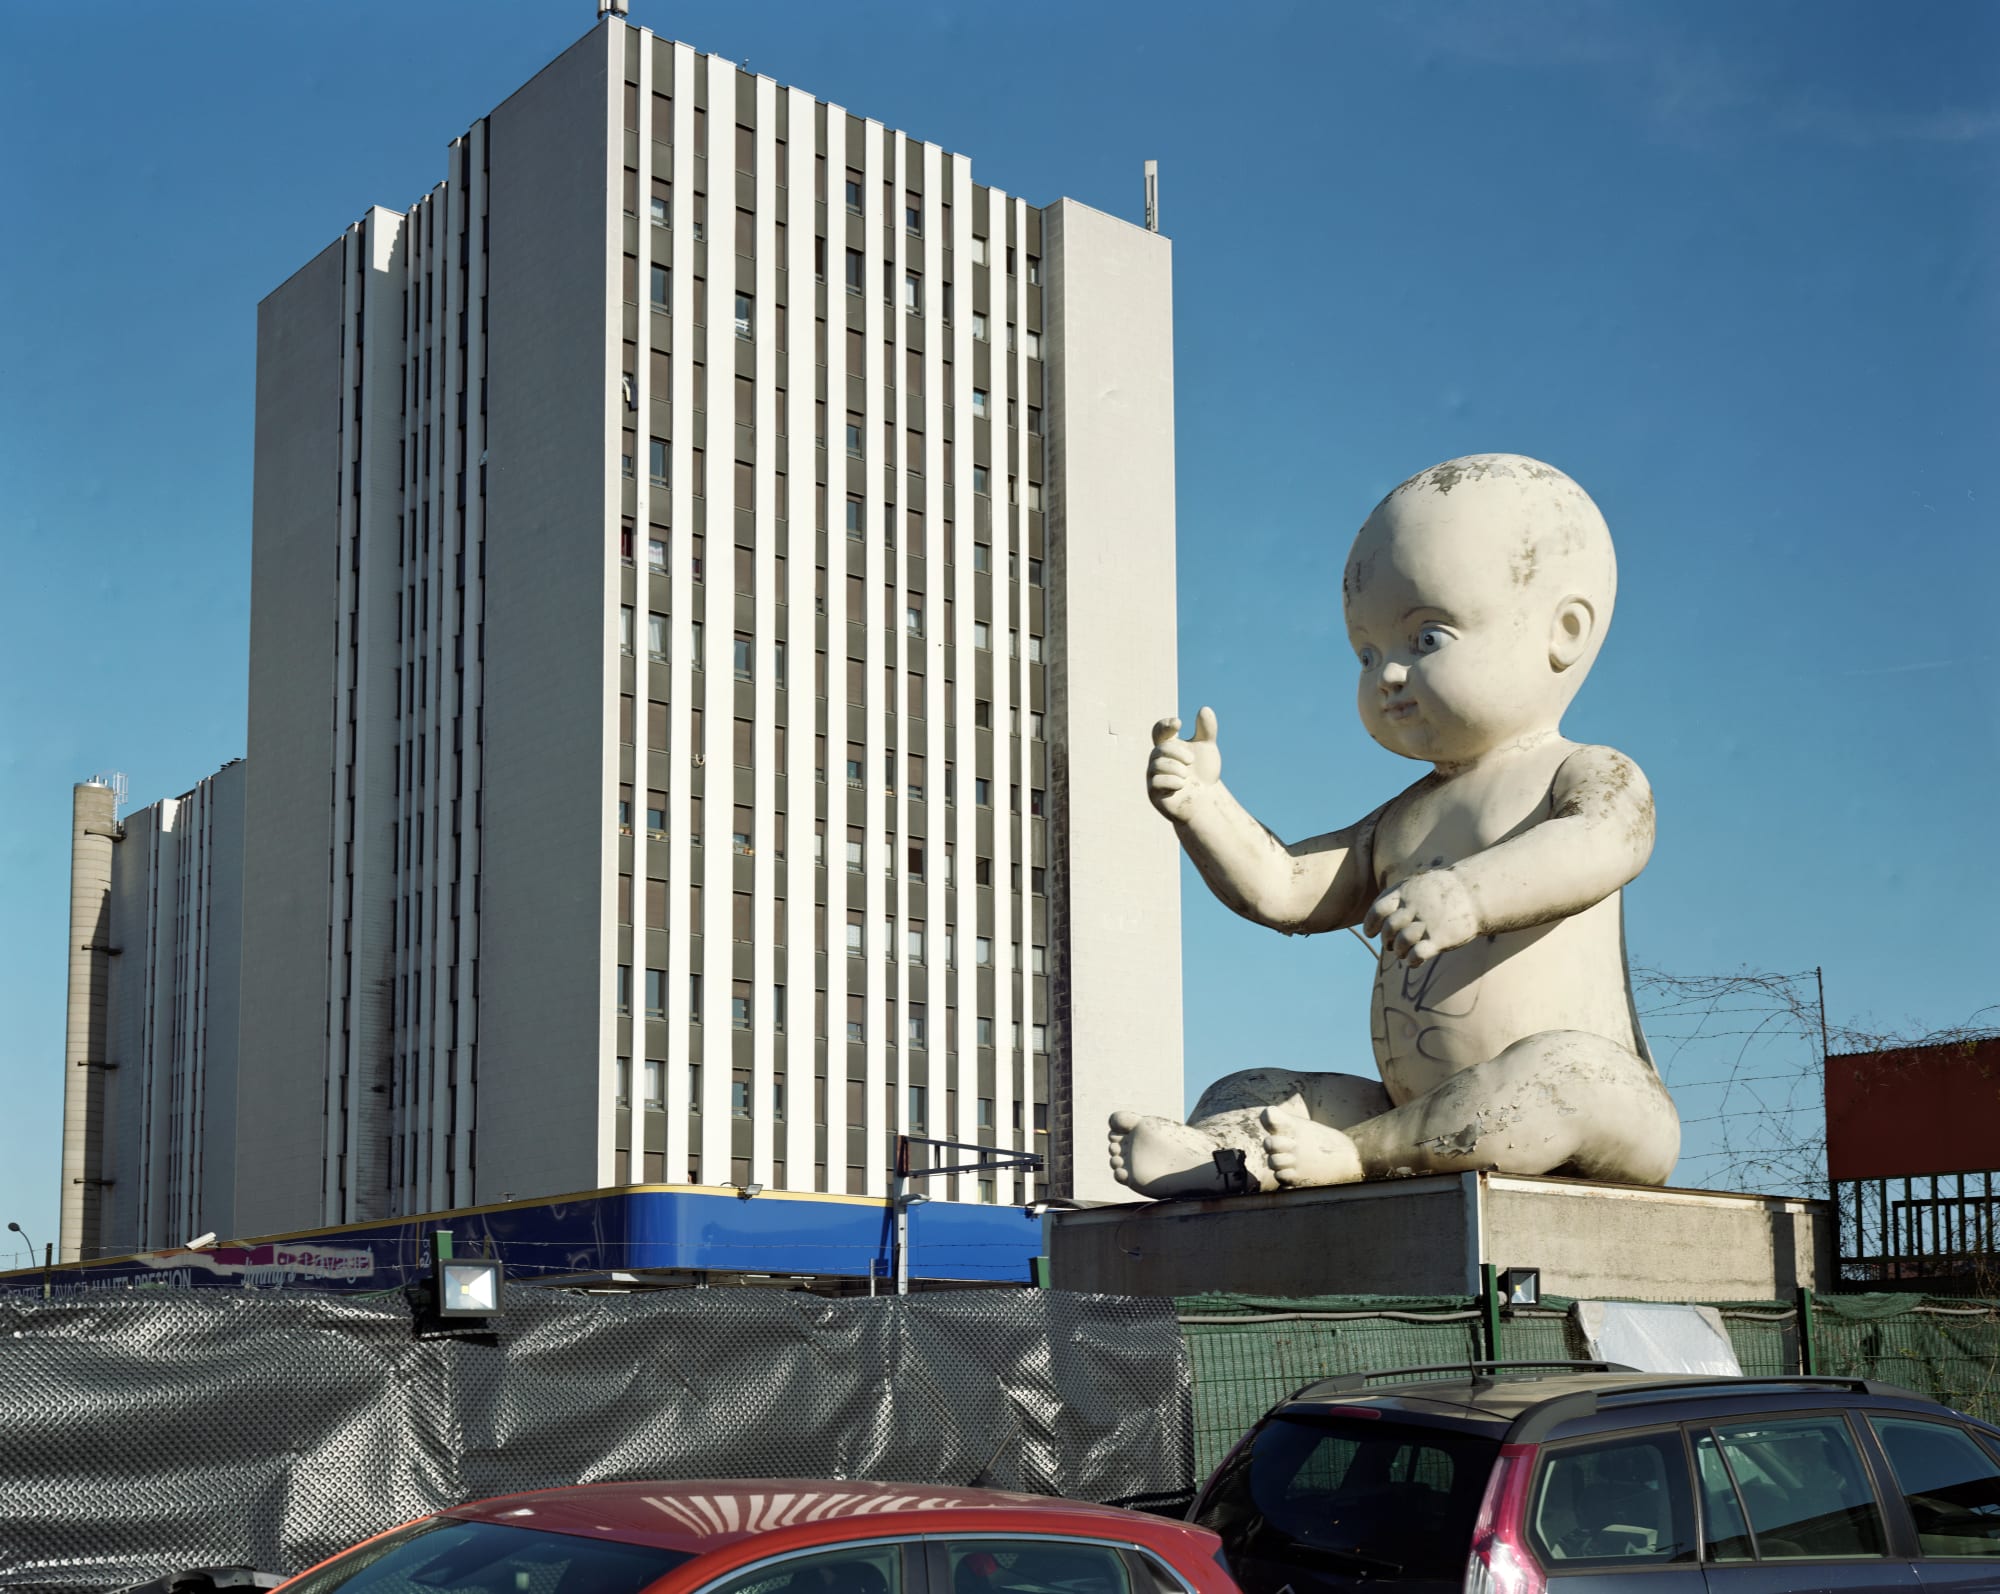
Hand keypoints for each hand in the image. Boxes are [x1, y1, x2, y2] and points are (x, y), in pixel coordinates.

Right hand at [1147, 707, 1221, 821]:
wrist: (1207, 800)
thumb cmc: (1204, 773)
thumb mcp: (1207, 749)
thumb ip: (1206, 730)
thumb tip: (1204, 709)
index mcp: (1168, 747)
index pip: (1159, 731)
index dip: (1165, 725)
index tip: (1178, 723)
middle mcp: (1157, 761)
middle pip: (1160, 748)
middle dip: (1176, 752)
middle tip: (1191, 760)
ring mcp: (1154, 777)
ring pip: (1157, 765)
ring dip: (1176, 768)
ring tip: (1187, 776)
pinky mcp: (1154, 794)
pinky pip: (1157, 782)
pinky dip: (1172, 781)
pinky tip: (1182, 785)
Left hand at [1364, 869, 1479, 964]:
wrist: (1476, 894)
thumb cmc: (1443, 891)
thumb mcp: (1418, 884)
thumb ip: (1397, 895)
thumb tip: (1376, 914)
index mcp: (1406, 892)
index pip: (1378, 909)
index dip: (1371, 923)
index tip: (1370, 932)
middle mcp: (1415, 907)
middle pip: (1389, 928)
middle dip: (1385, 940)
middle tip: (1389, 945)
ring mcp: (1428, 922)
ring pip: (1401, 942)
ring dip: (1398, 951)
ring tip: (1401, 953)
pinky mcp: (1441, 938)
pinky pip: (1418, 954)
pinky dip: (1411, 960)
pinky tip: (1414, 961)